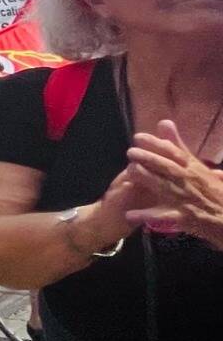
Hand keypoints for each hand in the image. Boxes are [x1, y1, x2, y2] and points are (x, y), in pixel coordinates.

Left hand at [125, 120, 222, 247]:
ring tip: (128, 174)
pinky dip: (146, 215)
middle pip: (167, 166)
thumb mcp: (197, 166)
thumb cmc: (212, 191)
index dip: (156, 143)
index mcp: (192, 168)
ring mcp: (185, 199)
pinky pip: (162, 217)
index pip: (174, 152)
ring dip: (147, 179)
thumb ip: (178, 146)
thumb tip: (164, 122)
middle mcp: (188, 181)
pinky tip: (130, 214)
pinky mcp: (182, 218)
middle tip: (130, 152)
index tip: (138, 137)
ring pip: (164, 187)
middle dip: (148, 158)